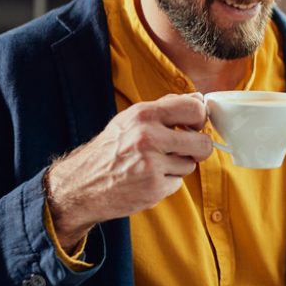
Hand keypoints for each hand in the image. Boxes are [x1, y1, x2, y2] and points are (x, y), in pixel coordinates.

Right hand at [45, 93, 211, 250]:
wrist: (83, 184)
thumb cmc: (110, 149)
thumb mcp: (131, 119)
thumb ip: (166, 107)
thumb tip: (197, 98)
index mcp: (143, 114)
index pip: (194, 108)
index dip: (201, 118)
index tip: (195, 125)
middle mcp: (148, 137)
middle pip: (202, 143)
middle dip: (198, 148)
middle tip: (185, 149)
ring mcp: (151, 164)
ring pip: (191, 164)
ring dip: (178, 166)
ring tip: (155, 164)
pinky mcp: (153, 188)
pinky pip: (179, 183)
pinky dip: (168, 182)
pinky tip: (149, 178)